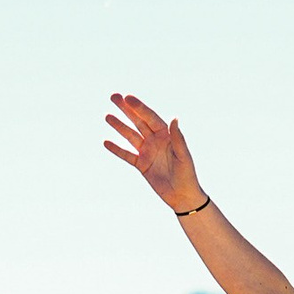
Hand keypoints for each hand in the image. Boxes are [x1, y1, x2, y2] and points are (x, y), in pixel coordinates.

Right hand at [104, 93, 206, 213]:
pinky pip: (127, 155)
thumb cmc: (187, 174)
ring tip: (107, 116)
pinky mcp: (141, 165)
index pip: (150, 117)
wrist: (182, 196)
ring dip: (119, 126)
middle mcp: (155, 140)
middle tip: (113, 97)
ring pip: (130, 136)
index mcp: (166, 135)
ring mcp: (147, 152)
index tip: (127, 97)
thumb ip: (177, 137)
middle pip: (138, 121)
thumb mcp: (183, 155)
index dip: (138, 107)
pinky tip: (106, 142)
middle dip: (126, 109)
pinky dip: (117, 149)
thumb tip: (174, 118)